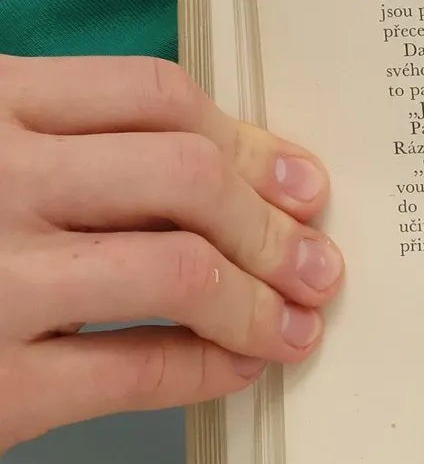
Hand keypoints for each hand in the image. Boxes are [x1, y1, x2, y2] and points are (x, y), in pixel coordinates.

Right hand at [0, 55, 344, 453]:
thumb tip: (237, 172)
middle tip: (316, 259)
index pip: (153, 95)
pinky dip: (212, 367)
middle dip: (274, 224)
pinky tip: (237, 366)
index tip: (297, 178)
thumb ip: (66, 148)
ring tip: (294, 320)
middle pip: (188, 175)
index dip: (248, 140)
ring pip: (182, 267)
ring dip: (262, 299)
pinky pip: (142, 368)